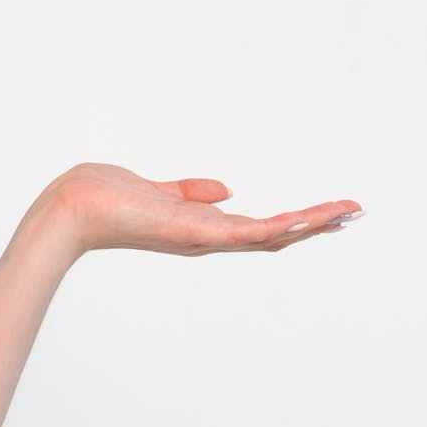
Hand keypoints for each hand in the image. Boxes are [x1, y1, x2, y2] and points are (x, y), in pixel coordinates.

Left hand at [47, 162, 360, 258]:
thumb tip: (225, 189)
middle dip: (315, 224)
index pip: (257, 227)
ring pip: (271, 236)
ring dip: (311, 224)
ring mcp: (203, 238)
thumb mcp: (155, 188)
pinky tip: (309, 220)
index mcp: (199, 227)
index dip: (294, 222)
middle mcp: (207, 237)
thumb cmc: (102, 197)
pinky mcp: (194, 233)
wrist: (72, 206)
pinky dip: (282, 227)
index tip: (327, 212)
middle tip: (354, 211)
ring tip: (347, 211)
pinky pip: (248, 233)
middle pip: (274, 236)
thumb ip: (189, 191)